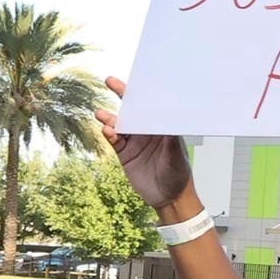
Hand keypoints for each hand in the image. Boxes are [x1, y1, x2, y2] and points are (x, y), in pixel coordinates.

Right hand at [98, 77, 197, 211]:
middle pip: (132, 110)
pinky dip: (109, 134)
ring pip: (119, 124)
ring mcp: (135, 141)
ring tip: (101, 114)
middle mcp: (147, 131)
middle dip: (122, 95)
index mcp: (162, 127)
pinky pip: (114, 140)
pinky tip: (106, 131)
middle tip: (110, 81)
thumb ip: (170, 139)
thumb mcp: (176, 156)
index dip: (143, 93)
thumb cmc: (178, 175)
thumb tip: (168, 121)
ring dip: (110, 117)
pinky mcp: (124, 153)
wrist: (168, 198)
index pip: (151, 106)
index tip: (135, 80)